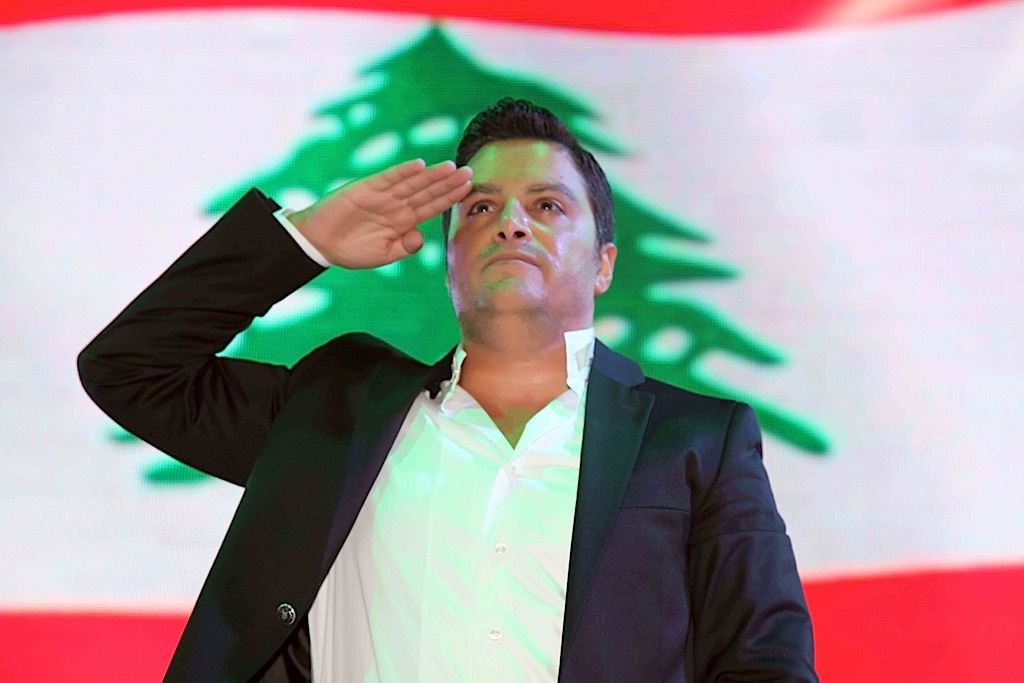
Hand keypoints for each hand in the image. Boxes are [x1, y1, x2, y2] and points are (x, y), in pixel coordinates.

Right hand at [289, 159, 472, 268]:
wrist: (320, 244)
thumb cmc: (352, 250)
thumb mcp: (384, 254)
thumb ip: (404, 247)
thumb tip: (421, 238)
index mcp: (404, 220)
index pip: (432, 206)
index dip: (450, 197)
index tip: (469, 189)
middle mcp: (397, 204)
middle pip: (427, 191)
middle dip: (448, 182)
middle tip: (469, 171)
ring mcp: (382, 195)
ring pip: (412, 182)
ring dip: (431, 174)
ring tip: (451, 166)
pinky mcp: (365, 188)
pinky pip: (388, 179)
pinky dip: (402, 172)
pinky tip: (419, 166)